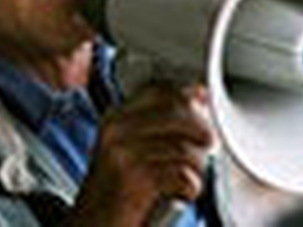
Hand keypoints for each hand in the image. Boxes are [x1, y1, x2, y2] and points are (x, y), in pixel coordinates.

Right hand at [68, 83, 213, 226]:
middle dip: (202, 132)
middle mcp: (116, 128)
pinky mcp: (133, 179)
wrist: (96, 225)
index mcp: (117, 117)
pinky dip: (190, 188)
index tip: (204, 111)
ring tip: (187, 179)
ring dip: (198, 167)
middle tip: (207, 149)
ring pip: (185, 146)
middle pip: (178, 111)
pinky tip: (179, 194)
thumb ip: (164, 124)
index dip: (190, 99)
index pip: (162, 89)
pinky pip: (182, 175)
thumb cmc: (121, 191)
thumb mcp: (134, 149)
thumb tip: (200, 95)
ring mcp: (122, 151)